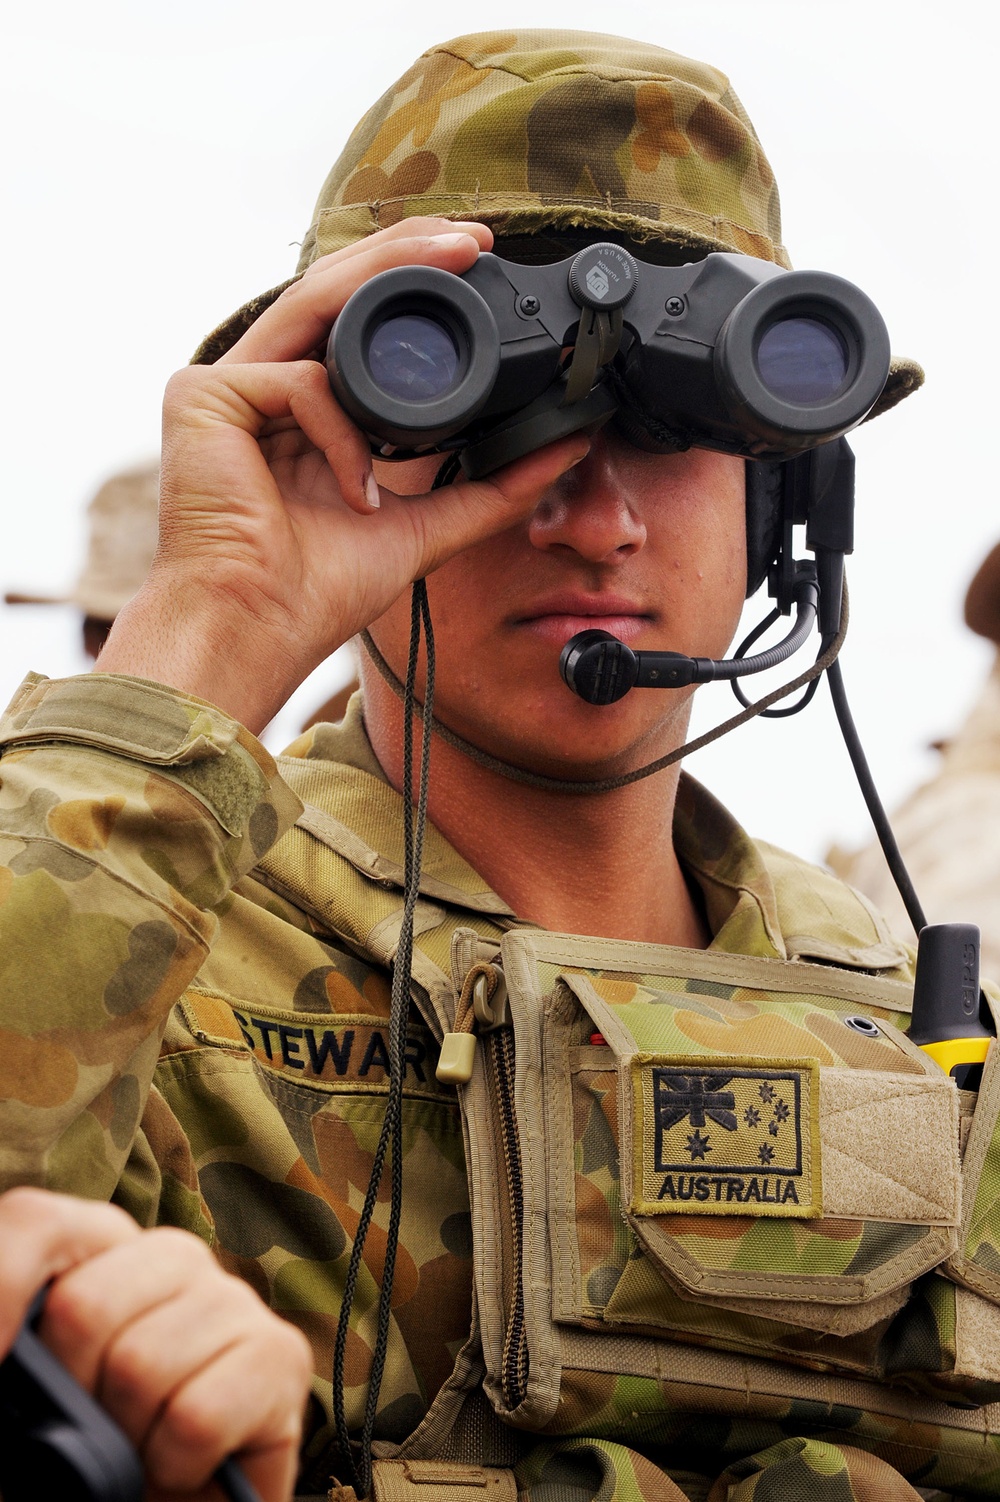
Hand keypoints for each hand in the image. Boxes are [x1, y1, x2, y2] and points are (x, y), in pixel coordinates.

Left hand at [0, 1188, 311, 1501]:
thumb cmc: (100, 1445)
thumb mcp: (39, 1387)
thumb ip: (21, 1336)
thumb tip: (2, 1340)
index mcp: (104, 1247)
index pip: (37, 1226)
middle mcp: (173, 1255)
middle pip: (82, 1306)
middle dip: (70, 1396)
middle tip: (92, 1430)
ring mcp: (232, 1298)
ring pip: (140, 1366)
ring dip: (126, 1441)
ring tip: (142, 1449)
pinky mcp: (280, 1352)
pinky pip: (195, 1418)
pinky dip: (173, 1466)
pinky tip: (184, 1463)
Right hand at [98, 218, 588, 729]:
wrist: (260, 627)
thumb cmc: (318, 588)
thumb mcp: (429, 523)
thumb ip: (494, 485)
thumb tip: (569, 445)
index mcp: (304, 409)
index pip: (356, 322)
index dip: (410, 283)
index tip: (477, 263)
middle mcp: (262, 387)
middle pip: (334, 292)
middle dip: (406, 253)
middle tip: (476, 238)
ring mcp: (226, 386)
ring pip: (313, 303)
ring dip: (386, 274)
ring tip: (455, 258)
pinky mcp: (201, 396)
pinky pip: (299, 384)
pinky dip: (343, 436)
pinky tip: (358, 494)